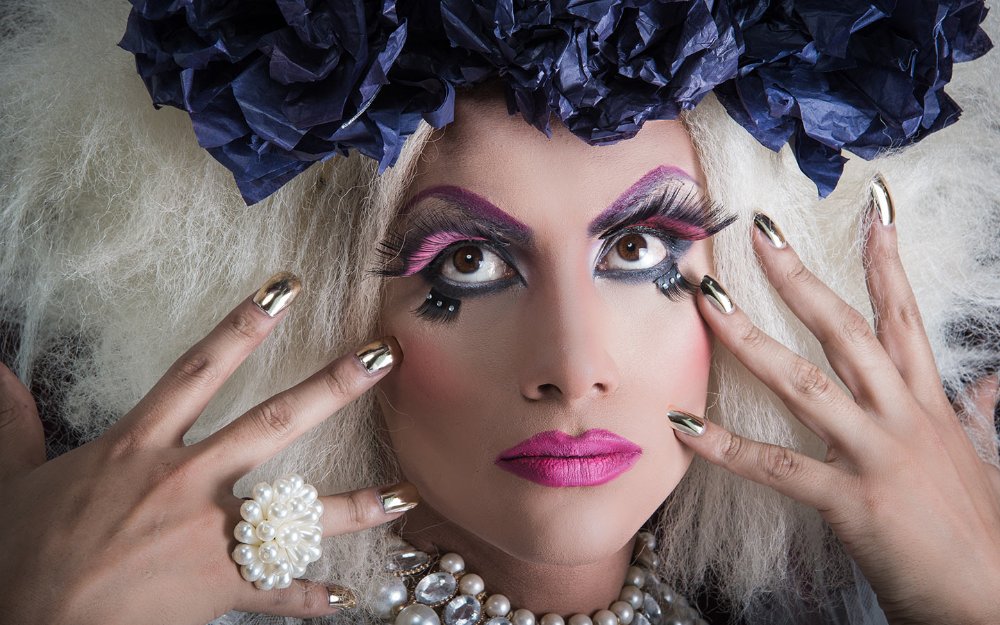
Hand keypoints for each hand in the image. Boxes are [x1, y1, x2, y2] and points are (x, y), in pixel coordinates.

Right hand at [0, 272, 413, 624]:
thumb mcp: (12, 480)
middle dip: (332, 386)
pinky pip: (276, 594)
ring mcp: (206, 536)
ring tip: (407, 495)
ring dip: (356, 505)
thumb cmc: (17, 554)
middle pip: (272, 422)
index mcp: (138, 446)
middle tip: (382, 355)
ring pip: (298, 514)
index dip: (244, 323)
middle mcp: (184, 481)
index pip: (200, 368)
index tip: (287, 288)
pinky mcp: (215, 589)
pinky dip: (311, 599)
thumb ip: (12, 423)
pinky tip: (350, 597)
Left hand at [670, 195, 999, 624]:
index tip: (871, 209)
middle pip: (846, 330)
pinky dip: (725, 447)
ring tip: (706, 300)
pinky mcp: (851, 501)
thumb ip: (977, 413)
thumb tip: (991, 381)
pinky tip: (682, 424)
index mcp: (929, 404)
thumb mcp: (981, 457)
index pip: (904, 317)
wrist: (997, 600)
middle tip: (760, 231)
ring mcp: (875, 455)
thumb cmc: (983, 529)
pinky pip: (777, 467)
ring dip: (749, 337)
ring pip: (803, 381)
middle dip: (800, 277)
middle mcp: (902, 417)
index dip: (888, 260)